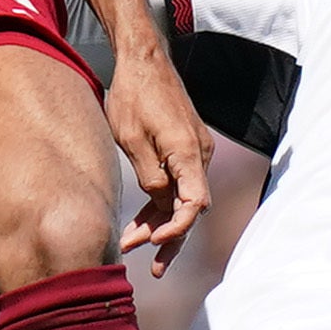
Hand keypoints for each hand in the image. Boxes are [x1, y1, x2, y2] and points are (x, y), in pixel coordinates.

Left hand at [105, 43, 216, 273]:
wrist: (144, 60)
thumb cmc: (134, 95)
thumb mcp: (131, 139)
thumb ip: (149, 176)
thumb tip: (160, 204)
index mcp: (187, 152)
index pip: (194, 203)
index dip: (178, 229)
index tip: (156, 242)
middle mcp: (199, 154)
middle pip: (191, 208)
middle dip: (171, 240)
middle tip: (155, 270)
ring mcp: (194, 152)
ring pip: (182, 199)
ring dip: (160, 223)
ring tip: (131, 247)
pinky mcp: (184, 149)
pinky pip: (177, 184)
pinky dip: (160, 205)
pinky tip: (140, 225)